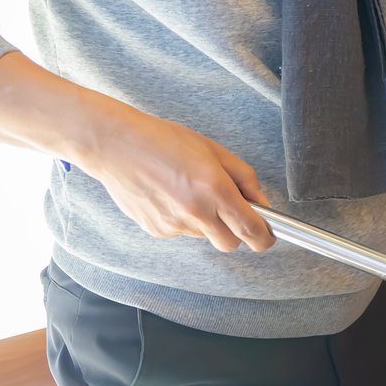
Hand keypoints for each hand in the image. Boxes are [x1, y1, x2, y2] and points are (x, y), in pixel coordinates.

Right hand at [80, 106, 273, 252]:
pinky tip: (171, 196)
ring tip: (189, 191)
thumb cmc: (166, 141)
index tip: (268, 236)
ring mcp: (174, 225)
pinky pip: (182, 232)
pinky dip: (184, 220)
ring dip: (207, 222)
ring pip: (204, 236)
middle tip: (229, 211)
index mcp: (214, 189)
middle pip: (230, 244)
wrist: (117, 146)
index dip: (265, 238)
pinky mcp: (156, 230)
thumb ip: (244, 178)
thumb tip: (261, 202)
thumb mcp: (215, 151)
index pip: (250, 230)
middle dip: (236, 233)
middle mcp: (195, 212)